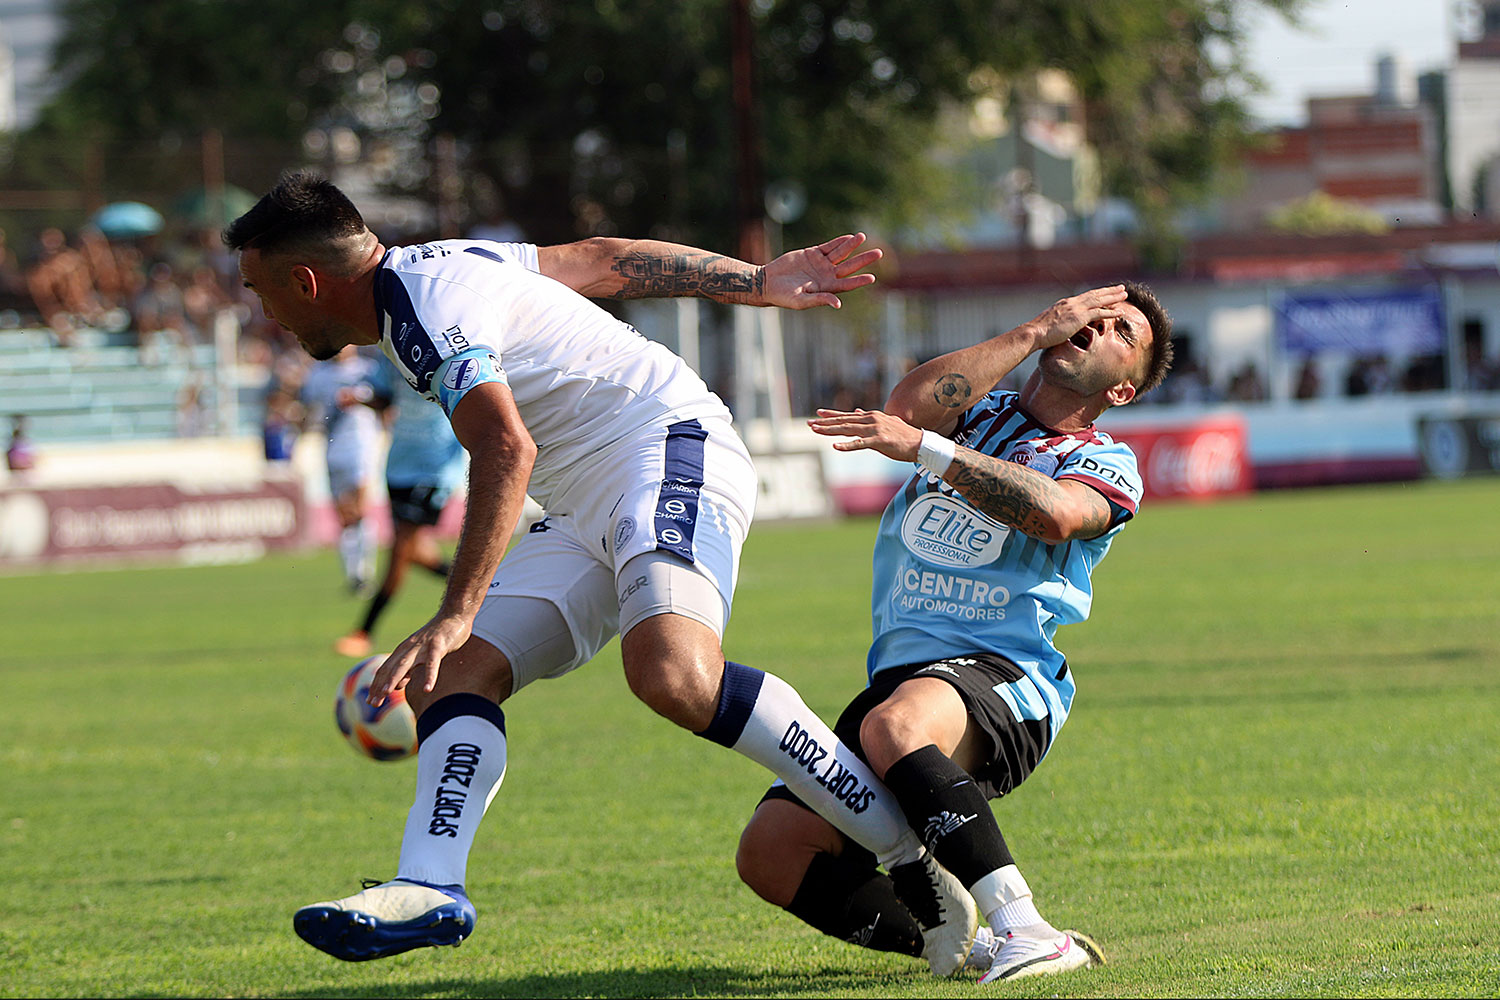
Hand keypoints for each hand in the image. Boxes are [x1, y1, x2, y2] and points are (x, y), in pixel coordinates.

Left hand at [366, 612, 473, 705]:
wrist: (453, 616)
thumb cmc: (437, 639)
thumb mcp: (419, 655)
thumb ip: (407, 669)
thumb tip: (397, 685)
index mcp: (402, 651)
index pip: (385, 670)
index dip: (376, 686)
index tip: (370, 701)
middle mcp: (408, 648)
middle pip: (390, 669)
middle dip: (380, 686)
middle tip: (373, 703)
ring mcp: (422, 646)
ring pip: (404, 664)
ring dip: (394, 678)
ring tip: (387, 692)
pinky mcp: (438, 645)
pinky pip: (433, 663)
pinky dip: (429, 676)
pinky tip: (428, 689)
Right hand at [761, 234, 880, 308]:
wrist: (767, 283)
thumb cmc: (783, 296)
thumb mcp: (801, 301)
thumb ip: (820, 300)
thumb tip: (838, 304)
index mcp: (826, 288)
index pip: (847, 284)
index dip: (859, 280)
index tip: (872, 277)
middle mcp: (826, 275)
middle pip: (849, 266)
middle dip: (863, 260)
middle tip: (879, 253)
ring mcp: (820, 264)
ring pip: (840, 253)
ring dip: (851, 246)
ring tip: (863, 236)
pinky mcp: (812, 254)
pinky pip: (828, 246)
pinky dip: (838, 242)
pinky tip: (849, 237)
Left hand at [808, 407, 923, 461]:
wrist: (920, 443)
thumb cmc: (903, 436)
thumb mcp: (885, 423)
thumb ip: (869, 418)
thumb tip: (858, 411)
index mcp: (871, 416)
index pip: (847, 415)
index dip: (831, 414)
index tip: (817, 414)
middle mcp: (871, 420)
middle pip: (843, 421)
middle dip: (825, 423)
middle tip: (809, 424)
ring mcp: (875, 430)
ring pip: (848, 430)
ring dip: (830, 431)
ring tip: (816, 431)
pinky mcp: (879, 441)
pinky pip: (859, 444)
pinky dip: (847, 445)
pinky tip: (835, 447)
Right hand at [1027, 285, 1127, 349]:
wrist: (1034, 333)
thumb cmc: (1039, 333)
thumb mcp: (1050, 323)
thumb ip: (1059, 322)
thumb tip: (1061, 328)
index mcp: (1065, 303)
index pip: (1085, 296)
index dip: (1098, 294)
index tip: (1106, 292)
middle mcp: (1072, 303)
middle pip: (1095, 294)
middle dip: (1109, 291)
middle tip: (1121, 288)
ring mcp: (1076, 309)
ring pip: (1099, 300)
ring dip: (1113, 297)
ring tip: (1125, 295)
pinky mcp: (1079, 317)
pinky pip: (1099, 312)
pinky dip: (1111, 311)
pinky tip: (1120, 311)